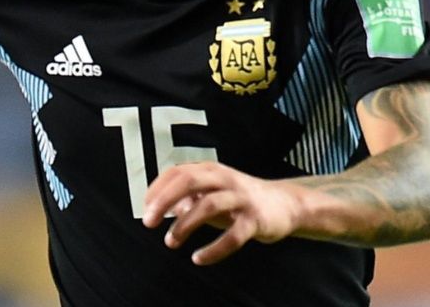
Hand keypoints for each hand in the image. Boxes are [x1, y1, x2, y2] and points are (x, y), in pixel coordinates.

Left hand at [142, 162, 301, 264]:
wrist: (285, 204)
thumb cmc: (241, 198)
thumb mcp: (211, 193)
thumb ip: (186, 198)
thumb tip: (161, 208)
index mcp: (211, 170)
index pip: (177, 172)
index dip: (157, 189)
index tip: (145, 208)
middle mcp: (225, 179)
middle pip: (190, 181)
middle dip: (165, 201)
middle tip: (148, 222)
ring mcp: (241, 198)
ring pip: (209, 206)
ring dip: (185, 225)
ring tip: (170, 242)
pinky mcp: (255, 220)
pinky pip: (232, 236)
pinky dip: (213, 249)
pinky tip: (198, 258)